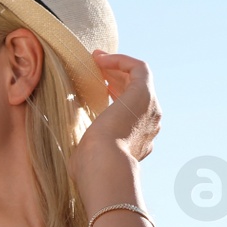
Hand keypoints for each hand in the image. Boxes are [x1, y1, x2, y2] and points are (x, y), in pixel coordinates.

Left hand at [70, 51, 159, 210]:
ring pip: (138, 79)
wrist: (104, 166)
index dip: (116, 93)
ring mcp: (150, 108)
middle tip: (95, 64)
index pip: (131, 110)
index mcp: (139, 140)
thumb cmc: (91, 169)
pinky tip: (101, 59)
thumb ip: (90, 151)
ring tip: (96, 58)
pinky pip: (138, 68)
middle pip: (136, 92)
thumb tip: (76, 155)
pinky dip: (120, 60)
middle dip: (116, 76)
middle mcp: (150, 123)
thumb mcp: (89, 157)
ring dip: (117, 66)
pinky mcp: (144, 94)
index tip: (96, 83)